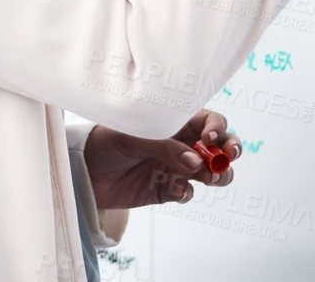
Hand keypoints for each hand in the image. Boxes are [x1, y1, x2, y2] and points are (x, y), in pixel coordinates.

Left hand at [81, 109, 242, 210]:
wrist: (84, 169)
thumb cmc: (106, 140)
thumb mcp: (134, 136)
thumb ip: (166, 147)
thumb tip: (195, 162)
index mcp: (175, 121)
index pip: (209, 120)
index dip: (218, 128)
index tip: (211, 138)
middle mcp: (181, 143)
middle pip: (219, 147)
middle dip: (230, 151)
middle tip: (228, 157)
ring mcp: (176, 168)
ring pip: (211, 172)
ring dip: (217, 175)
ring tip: (209, 177)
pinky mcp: (166, 189)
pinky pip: (187, 192)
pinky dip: (187, 192)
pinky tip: (177, 191)